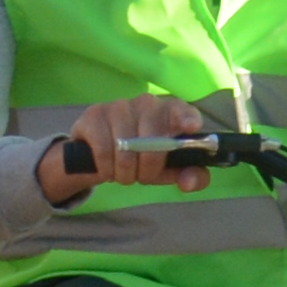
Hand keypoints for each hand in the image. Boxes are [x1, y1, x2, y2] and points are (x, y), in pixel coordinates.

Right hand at [53, 93, 228, 194]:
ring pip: (126, 149)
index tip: (192, 128)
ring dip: (125, 173)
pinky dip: (107, 169)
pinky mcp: (95, 114)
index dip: (187, 118)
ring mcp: (120, 106)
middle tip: (142, 177)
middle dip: (148, 169)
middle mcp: (147, 103)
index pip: (182, 110)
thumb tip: (189, 183)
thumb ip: (191, 177)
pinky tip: (108, 170)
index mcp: (172, 112)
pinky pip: (104, 150)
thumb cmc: (144, 158)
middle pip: (153, 142)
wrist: (100, 154)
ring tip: (124, 174)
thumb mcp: (170, 170)